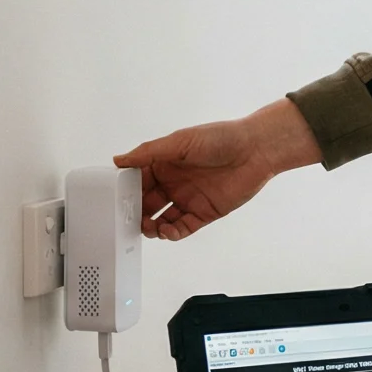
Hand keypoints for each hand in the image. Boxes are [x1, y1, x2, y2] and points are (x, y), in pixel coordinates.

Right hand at [113, 98, 321, 240]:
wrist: (256, 150)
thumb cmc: (221, 138)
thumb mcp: (179, 141)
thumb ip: (149, 153)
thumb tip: (119, 160)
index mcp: (165, 163)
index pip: (137, 181)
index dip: (126, 191)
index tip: (115, 200)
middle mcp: (174, 182)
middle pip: (146, 203)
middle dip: (135, 213)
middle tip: (127, 219)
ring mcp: (188, 199)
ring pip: (161, 219)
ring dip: (150, 226)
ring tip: (146, 227)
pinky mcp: (204, 213)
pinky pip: (182, 227)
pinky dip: (171, 233)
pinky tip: (165, 231)